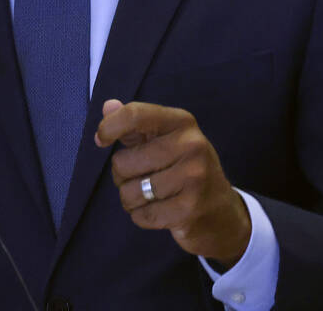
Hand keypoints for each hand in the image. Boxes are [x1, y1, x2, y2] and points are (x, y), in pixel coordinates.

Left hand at [94, 99, 251, 265]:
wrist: (222, 210)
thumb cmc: (186, 169)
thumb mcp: (166, 140)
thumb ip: (136, 124)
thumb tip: (107, 106)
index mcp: (182, 122)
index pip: (135, 115)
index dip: (110, 127)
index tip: (101, 140)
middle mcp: (191, 145)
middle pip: (123, 162)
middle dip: (123, 176)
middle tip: (144, 177)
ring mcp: (193, 177)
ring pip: (129, 192)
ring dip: (132, 199)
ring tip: (153, 196)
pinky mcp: (189, 208)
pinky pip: (141, 215)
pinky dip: (143, 216)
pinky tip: (161, 210)